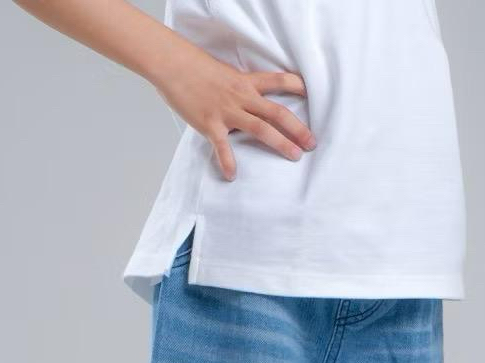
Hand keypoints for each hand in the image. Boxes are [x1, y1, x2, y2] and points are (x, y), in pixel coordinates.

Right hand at [152, 50, 315, 180]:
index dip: (297, 87)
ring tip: (294, 156)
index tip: (311, 96)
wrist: (173, 64)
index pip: (278, 82)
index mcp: (246, 82)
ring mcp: (227, 111)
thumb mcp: (225, 74)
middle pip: (277, 113)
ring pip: (261, 129)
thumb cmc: (195, 68)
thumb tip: (247, 103)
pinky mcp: (210, 124)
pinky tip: (231, 175)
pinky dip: (227, 162)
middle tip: (312, 143)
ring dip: (280, 143)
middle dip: (298, 129)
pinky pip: (222, 147)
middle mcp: (242, 96)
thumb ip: (238, 89)